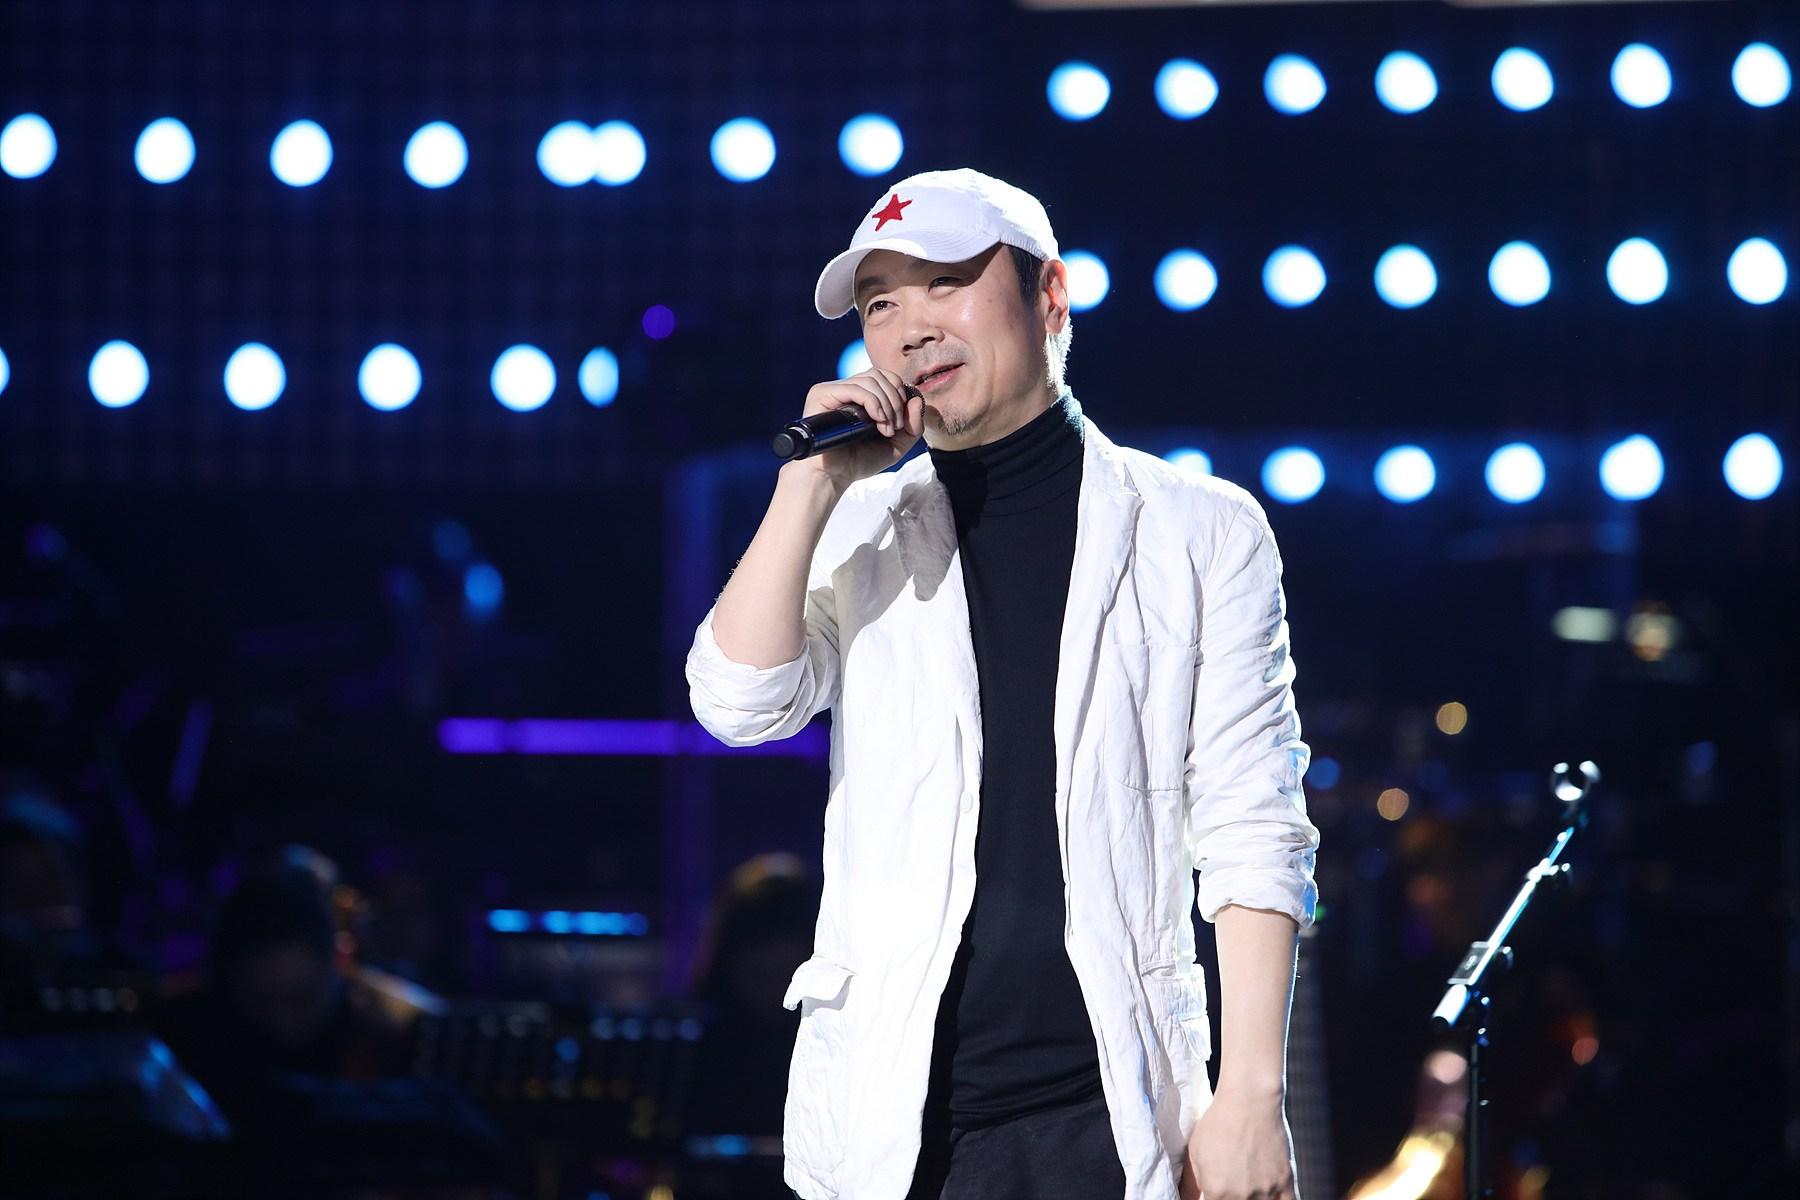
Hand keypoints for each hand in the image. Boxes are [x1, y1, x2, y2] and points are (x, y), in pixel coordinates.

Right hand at [785, 367, 921, 493]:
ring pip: (870, 380)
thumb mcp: (896, 446)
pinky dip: (873, 403)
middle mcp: (845, 389)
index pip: (884, 376)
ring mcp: (833, 390)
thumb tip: (917, 399)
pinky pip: (855, 388)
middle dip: (896, 399)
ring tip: (886, 430)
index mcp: (860, 396)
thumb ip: (913, 426)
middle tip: (896, 427)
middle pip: (879, 374)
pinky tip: (877, 421)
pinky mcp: (822, 394)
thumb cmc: (859, 462)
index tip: (902, 422)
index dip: (899, 393)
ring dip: (887, 404)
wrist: (833, 477)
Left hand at [1179, 1085, 1298, 1199]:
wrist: (1249, 1100)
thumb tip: (1188, 1198)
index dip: (1212, 1199)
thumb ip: (1191, 1184)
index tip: (1214, 1192)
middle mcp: (1242, 1196)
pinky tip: (1269, 1197)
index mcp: (1217, 1191)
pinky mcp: (1285, 1182)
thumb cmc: (1219, 1123)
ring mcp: (1266, 1191)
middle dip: (1231, 1198)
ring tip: (1245, 1187)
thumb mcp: (1194, 1153)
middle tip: (1230, 1184)